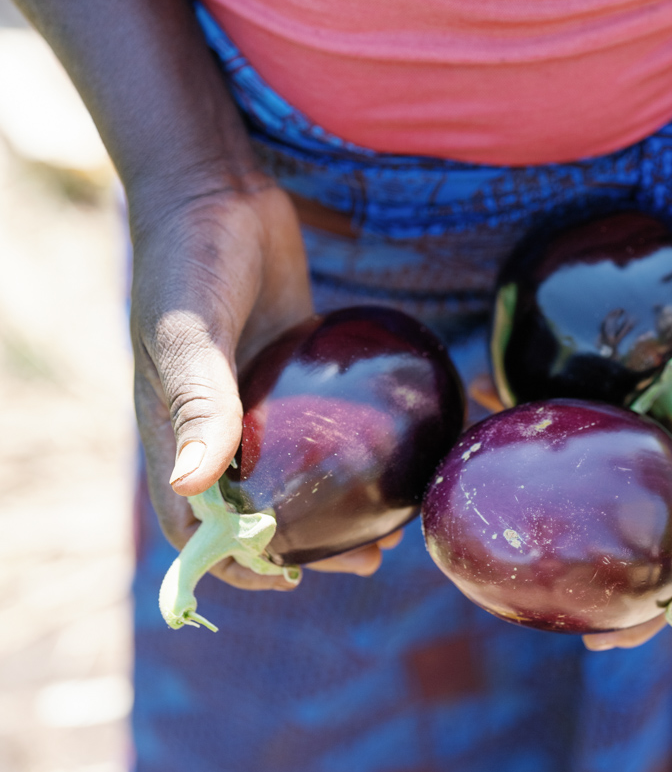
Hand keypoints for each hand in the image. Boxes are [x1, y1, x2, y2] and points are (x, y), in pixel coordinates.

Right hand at [131, 175, 400, 589]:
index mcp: (176, 432)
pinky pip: (318, 421)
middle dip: (303, 548)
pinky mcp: (289, 367)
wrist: (215, 191)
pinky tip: (394, 451)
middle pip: (254, 511)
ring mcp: (254, 397)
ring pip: (292, 472)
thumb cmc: (189, 259)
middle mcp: (215, 424)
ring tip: (388, 524)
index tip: (294, 580)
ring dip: (332, 505)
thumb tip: (196, 490)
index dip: (236, 565)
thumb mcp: (190, 329)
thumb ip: (197, 403)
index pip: (196, 526)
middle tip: (367, 560)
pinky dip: (348, 448)